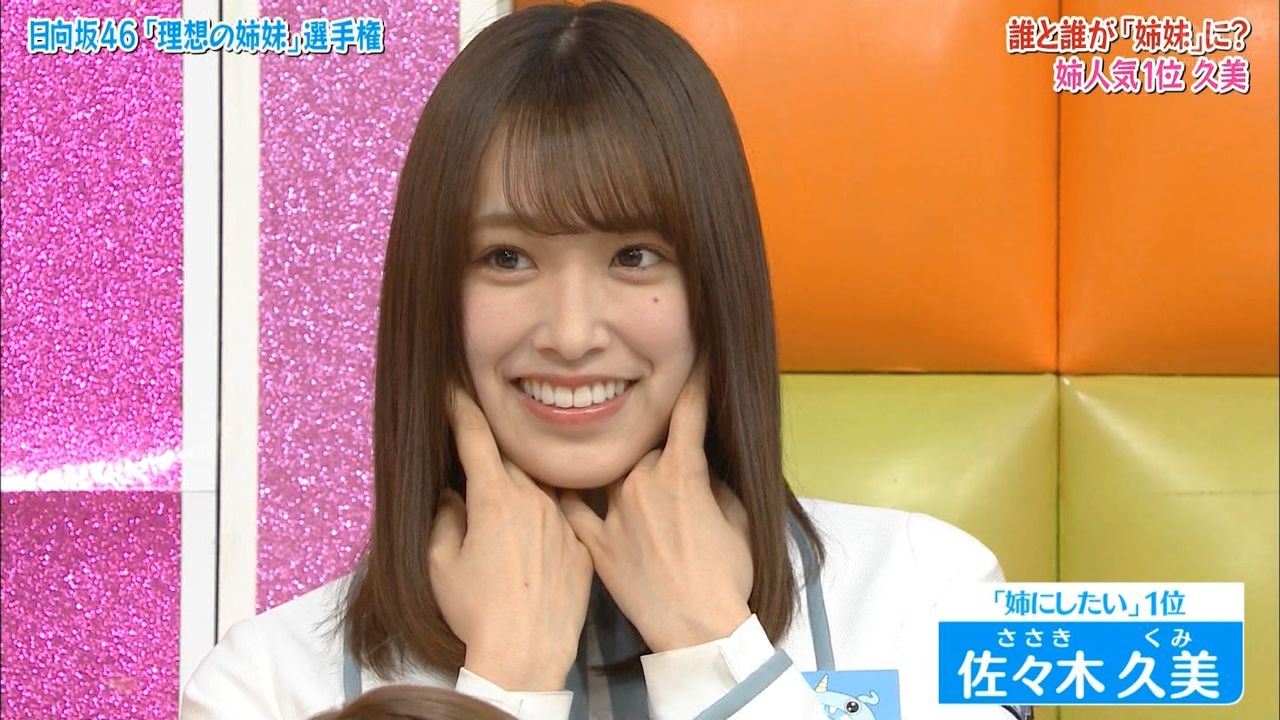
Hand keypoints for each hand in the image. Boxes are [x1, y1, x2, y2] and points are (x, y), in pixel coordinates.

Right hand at [427, 385, 593, 690]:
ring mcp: (563, 519)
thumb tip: (452, 497)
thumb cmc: (476, 611)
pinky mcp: (583, 544)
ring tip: (508, 511)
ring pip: (540, 486)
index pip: (475, 436)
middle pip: (510, 459)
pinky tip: (533, 546)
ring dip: (523, 487)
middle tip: (477, 452)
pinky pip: (562, 518)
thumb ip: (444, 518)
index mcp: (494, 497)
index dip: (460, 406)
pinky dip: (545, 521)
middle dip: (491, 453)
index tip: (452, 387)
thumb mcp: (440, 563)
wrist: (527, 652)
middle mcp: (534, 498)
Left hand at [560, 360, 752, 652]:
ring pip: (608, 468)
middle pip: (643, 445)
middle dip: (653, 445)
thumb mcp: (736, 517)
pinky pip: (572, 507)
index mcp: (682, 471)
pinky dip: (566, 492)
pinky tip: (555, 480)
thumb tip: (699, 465)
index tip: (696, 355)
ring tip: (607, 462)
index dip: (694, 380)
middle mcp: (642, 480)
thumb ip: (713, 481)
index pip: (688, 411)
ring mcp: (614, 511)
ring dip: (614, 465)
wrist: (699, 631)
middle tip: (661, 458)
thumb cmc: (728, 576)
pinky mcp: (595, 543)